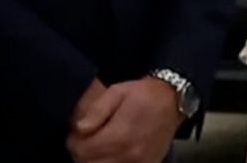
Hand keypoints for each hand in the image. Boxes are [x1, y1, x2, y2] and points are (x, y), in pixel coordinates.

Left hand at [66, 77, 180, 162]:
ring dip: (94, 160)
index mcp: (120, 135)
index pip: (82, 151)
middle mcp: (129, 155)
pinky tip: (110, 153)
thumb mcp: (117, 91)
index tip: (75, 134)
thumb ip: (97, 110)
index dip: (74, 142)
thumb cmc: (144, 94)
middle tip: (83, 140)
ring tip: (96, 146)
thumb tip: (79, 128)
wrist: (172, 101)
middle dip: (82, 153)